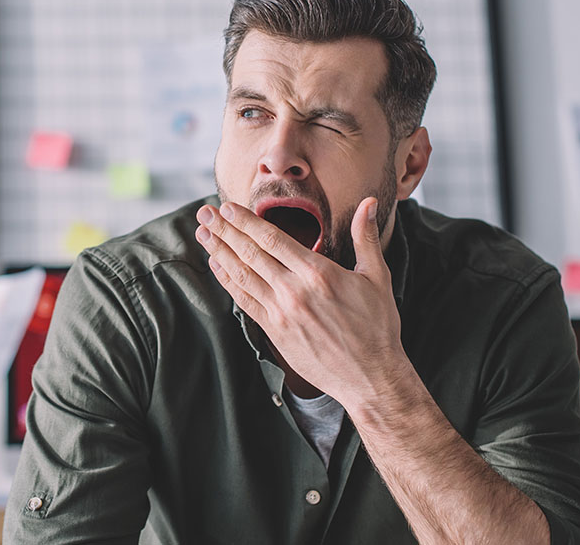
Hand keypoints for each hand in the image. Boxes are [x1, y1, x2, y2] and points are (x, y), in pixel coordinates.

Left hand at [194, 197, 404, 405]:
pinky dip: (228, 282)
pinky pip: (244, 301)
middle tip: (205, 213)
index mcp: (318, 273)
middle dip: (224, 230)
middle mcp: (295, 291)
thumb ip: (365, 238)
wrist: (370, 377)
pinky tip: (216, 266)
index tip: (228, 207)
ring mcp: (281, 313)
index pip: (272, 238)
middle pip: (250, 253)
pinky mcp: (275, 332)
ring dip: (219, 252)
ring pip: (242, 275)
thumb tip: (369, 202)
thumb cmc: (377, 327)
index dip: (246, 220)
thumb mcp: (377, 278)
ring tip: (202, 233)